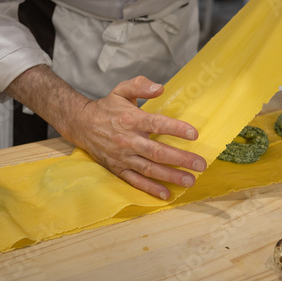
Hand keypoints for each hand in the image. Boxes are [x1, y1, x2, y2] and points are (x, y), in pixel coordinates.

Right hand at [72, 76, 206, 199]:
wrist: (80, 124)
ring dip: (171, 176)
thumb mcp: (121, 90)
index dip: (176, 129)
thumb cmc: (107, 107)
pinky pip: (135, 181)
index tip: (194, 134)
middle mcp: (128, 140)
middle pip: (157, 151)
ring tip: (190, 181)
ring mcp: (122, 157)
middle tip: (201, 164)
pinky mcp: (117, 169)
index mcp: (131, 120)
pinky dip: (150, 189)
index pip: (157, 124)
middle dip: (181, 159)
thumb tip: (160, 88)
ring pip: (149, 169)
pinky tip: (167, 194)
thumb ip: (140, 86)